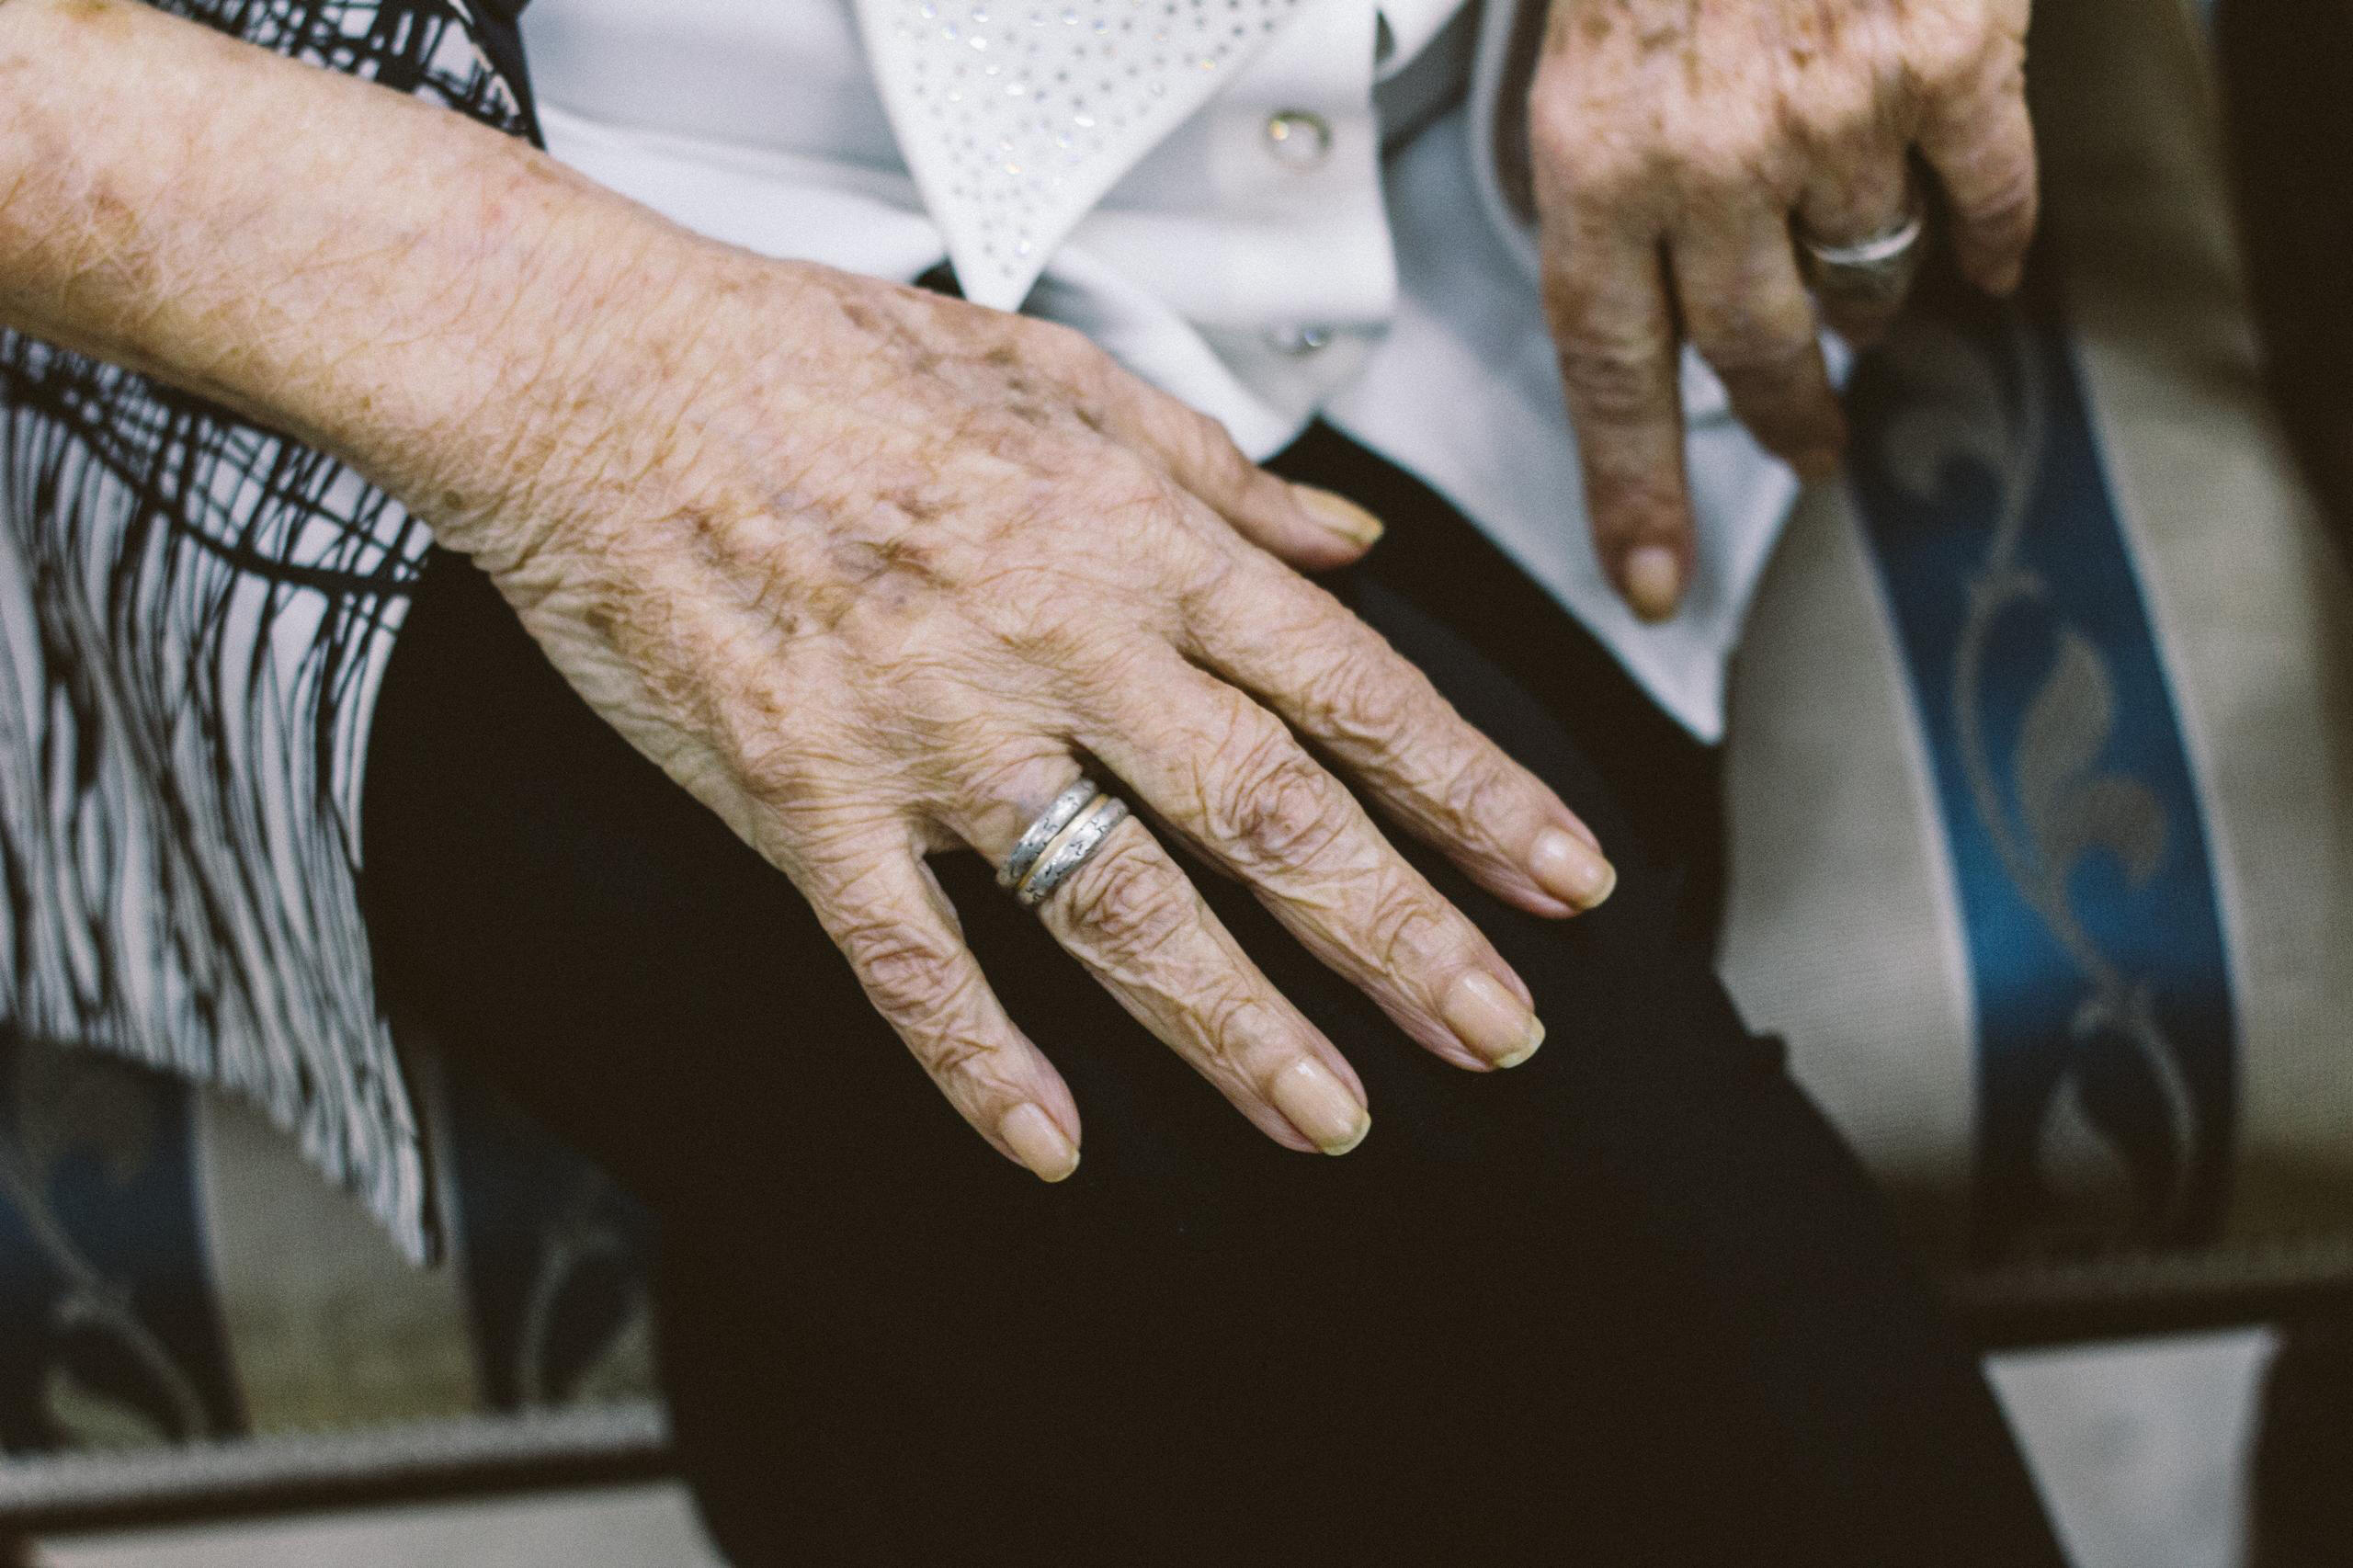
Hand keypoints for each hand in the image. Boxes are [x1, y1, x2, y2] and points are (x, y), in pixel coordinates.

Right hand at [430, 243, 1617, 1179]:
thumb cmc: (817, 362)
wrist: (600, 375)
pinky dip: (978, 1059)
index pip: (1345, 685)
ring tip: (1332, 1115)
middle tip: (1498, 1032)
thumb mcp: (1051, 373)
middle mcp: (1053, 641)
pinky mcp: (805, 801)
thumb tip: (1350, 543)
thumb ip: (1214, 475)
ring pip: (1113, 904)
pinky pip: (907, 957)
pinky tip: (1051, 1144)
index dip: (1471, 790)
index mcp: (1127, 538)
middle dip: (1401, 934)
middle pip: (1266, 812)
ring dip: (1234, 1023)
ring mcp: (928, 733)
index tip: (1561, 874)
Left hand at [1526, 0, 2036, 618]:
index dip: (1632, 490)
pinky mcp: (1944, 63)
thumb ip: (1605, 175)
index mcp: (1594, 159)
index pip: (1608, 371)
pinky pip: (1982, 203)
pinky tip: (1977, 253)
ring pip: (1866, 278)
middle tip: (1803, 450)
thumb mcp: (1578, 49)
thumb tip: (1640, 295)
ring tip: (1860, 279)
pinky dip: (1984, 238)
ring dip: (1865, 293)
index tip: (1653, 583)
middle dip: (1783, 421)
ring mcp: (1834, 118)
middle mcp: (1711, 161)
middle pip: (1754, 356)